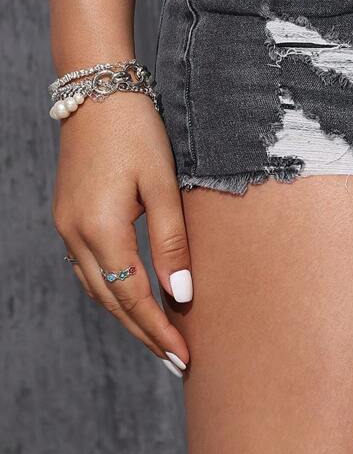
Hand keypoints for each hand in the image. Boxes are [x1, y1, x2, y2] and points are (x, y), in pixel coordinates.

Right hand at [52, 95, 191, 376]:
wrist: (97, 91)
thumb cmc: (138, 131)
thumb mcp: (164, 183)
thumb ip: (171, 241)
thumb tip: (182, 295)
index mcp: (101, 228)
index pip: (133, 296)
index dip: (158, 329)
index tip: (184, 356)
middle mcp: (75, 234)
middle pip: (111, 301)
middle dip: (144, 334)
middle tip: (176, 361)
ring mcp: (66, 227)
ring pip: (96, 288)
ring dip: (126, 316)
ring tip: (160, 338)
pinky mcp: (68, 217)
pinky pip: (89, 268)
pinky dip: (112, 290)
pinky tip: (132, 299)